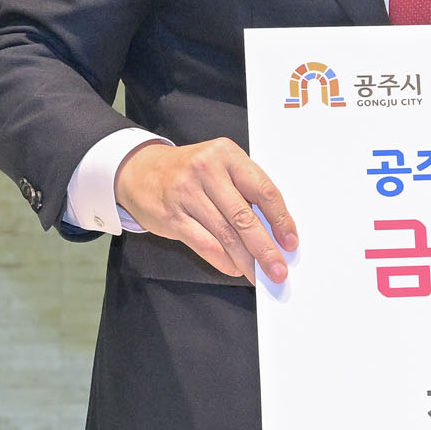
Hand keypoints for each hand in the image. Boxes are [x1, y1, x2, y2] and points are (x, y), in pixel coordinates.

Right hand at [114, 138, 298, 282]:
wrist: (140, 171)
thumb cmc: (191, 171)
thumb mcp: (220, 165)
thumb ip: (245, 189)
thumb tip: (274, 230)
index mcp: (227, 154)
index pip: (263, 190)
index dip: (280, 219)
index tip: (290, 242)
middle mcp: (207, 170)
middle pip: (244, 217)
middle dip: (265, 248)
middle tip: (278, 269)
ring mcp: (186, 193)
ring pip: (225, 235)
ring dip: (246, 260)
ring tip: (259, 274)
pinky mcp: (171, 216)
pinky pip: (204, 244)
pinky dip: (223, 260)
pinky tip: (235, 268)